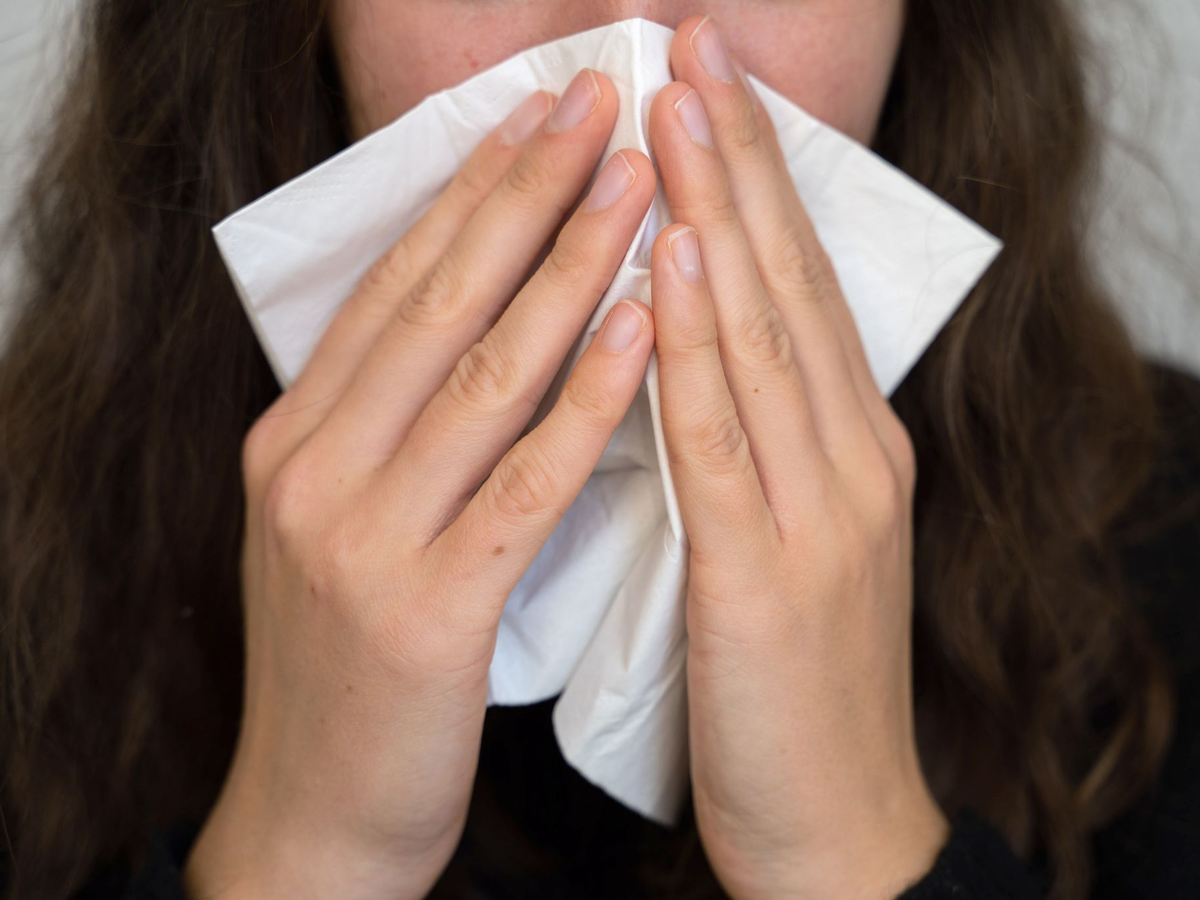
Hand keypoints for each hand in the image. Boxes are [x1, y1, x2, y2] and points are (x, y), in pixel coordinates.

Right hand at [183, 70, 657, 898]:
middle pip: (437, 302)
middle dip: (525, 192)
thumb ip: (388, 430)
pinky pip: (522, 481)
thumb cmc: (357, 668)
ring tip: (639, 184)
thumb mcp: (345, 527)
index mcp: (295, 438)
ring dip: (569, 269)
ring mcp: (357, 535)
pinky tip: (643, 331)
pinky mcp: (421, 607)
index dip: (470, 191)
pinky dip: (587, 399)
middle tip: (598, 101)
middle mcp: (311, 467)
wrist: (318, 813)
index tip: (538, 116)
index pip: (396, 286)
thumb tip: (466, 326)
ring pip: (483, 373)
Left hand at [648, 17, 947, 899]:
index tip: (702, 84)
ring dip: (721, 213)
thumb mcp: (780, 538)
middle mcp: (849, 455)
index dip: (752, 176)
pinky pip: (726, 438)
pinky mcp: (774, 572)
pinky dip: (701, 345)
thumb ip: (751, 445)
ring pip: (764, 334)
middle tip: (690, 45)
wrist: (835, 820)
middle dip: (738, 154)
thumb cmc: (789, 682)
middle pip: (785, 278)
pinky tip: (679, 265)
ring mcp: (821, 509)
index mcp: (844, 446)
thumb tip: (687, 351)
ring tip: (677, 110)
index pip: (792, 283)